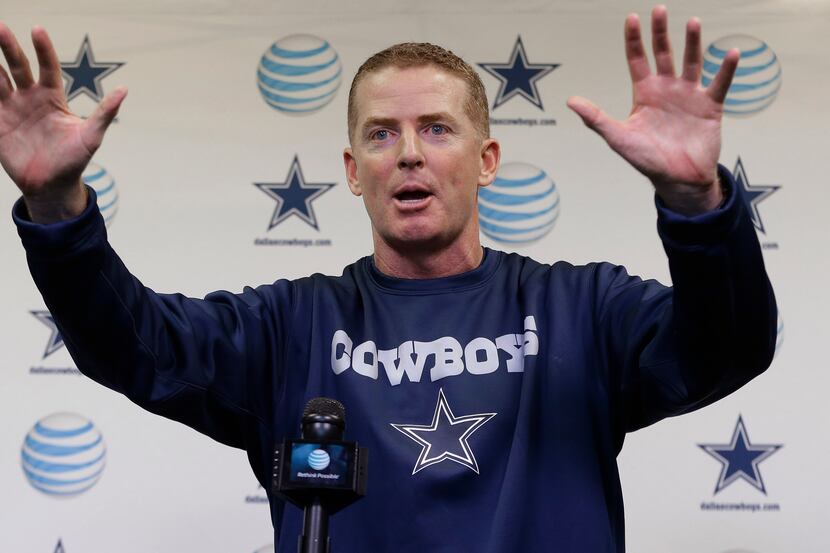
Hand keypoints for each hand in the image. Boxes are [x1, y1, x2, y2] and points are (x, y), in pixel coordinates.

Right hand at [0, 24, 125, 221]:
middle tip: (1, 28)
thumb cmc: (75, 161)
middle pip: (18, 66)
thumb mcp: (91, 137)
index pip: (47, 66)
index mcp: (52, 97)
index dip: (43, 49)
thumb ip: (104, 113)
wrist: (52, 186)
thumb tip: (124, 90)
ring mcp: (11, 109)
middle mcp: (30, 98)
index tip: (37, 30)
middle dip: (9, 48)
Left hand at [567, 5, 738, 215]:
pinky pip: (719, 83)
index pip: (637, 59)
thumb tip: (570, 101)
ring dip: (692, 43)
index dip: (634, 39)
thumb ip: (595, 118)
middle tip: (660, 9)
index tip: (632, 18)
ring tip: (692, 22)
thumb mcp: (618, 137)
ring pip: (691, 62)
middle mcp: (667, 89)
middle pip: (662, 53)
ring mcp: (689, 95)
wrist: (677, 180)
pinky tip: (732, 53)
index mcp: (644, 93)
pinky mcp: (710, 106)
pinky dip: (726, 69)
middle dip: (660, 32)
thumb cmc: (646, 159)